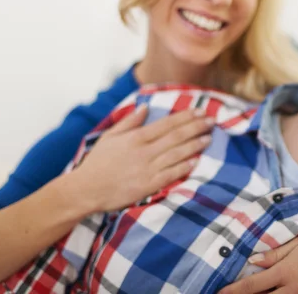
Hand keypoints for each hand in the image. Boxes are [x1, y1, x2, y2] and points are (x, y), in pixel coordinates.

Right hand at [71, 104, 212, 211]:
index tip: (200, 111)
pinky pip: (170, 174)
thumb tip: (145, 106)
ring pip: (176, 154)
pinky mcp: (147, 186)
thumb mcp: (110, 137)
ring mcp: (147, 169)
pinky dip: (184, 167)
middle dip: (196, 127)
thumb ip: (129, 121)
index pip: (167, 124)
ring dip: (194, 145)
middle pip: (176, 136)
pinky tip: (196, 161)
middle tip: (212, 121)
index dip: (186, 117)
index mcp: (135, 137)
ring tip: (209, 138)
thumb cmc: (97, 163)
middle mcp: (144, 151)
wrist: (85, 190)